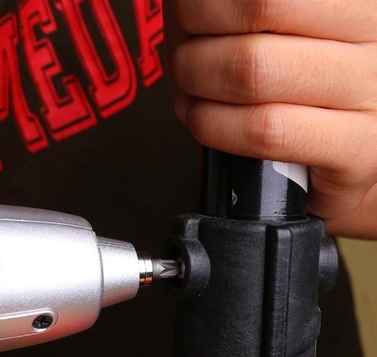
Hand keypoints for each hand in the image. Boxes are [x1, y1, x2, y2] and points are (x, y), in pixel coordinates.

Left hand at [164, 0, 376, 237]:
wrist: (333, 155)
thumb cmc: (293, 81)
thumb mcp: (270, 24)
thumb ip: (232, 7)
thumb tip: (184, 2)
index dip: (203, 1)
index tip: (187, 15)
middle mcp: (373, 28)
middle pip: (259, 7)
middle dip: (196, 39)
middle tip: (185, 59)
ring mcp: (373, 89)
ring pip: (255, 71)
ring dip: (198, 83)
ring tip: (192, 91)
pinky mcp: (360, 148)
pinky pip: (266, 131)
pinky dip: (214, 125)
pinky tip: (202, 119)